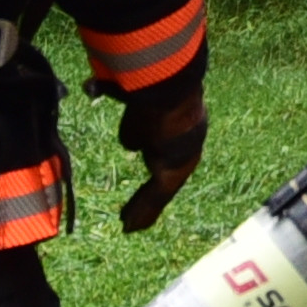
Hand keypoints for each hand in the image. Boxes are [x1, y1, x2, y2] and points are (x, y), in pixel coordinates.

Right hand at [115, 71, 207, 233]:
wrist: (169, 80)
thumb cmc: (153, 80)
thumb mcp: (140, 94)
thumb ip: (131, 107)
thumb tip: (115, 122)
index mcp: (186, 117)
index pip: (170, 143)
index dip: (155, 156)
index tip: (145, 163)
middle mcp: (191, 139)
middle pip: (167, 172)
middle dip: (151, 191)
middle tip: (134, 209)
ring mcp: (185, 155)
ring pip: (162, 188)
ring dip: (144, 206)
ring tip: (129, 223)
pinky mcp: (173, 169)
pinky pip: (157, 195)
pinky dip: (143, 210)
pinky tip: (131, 226)